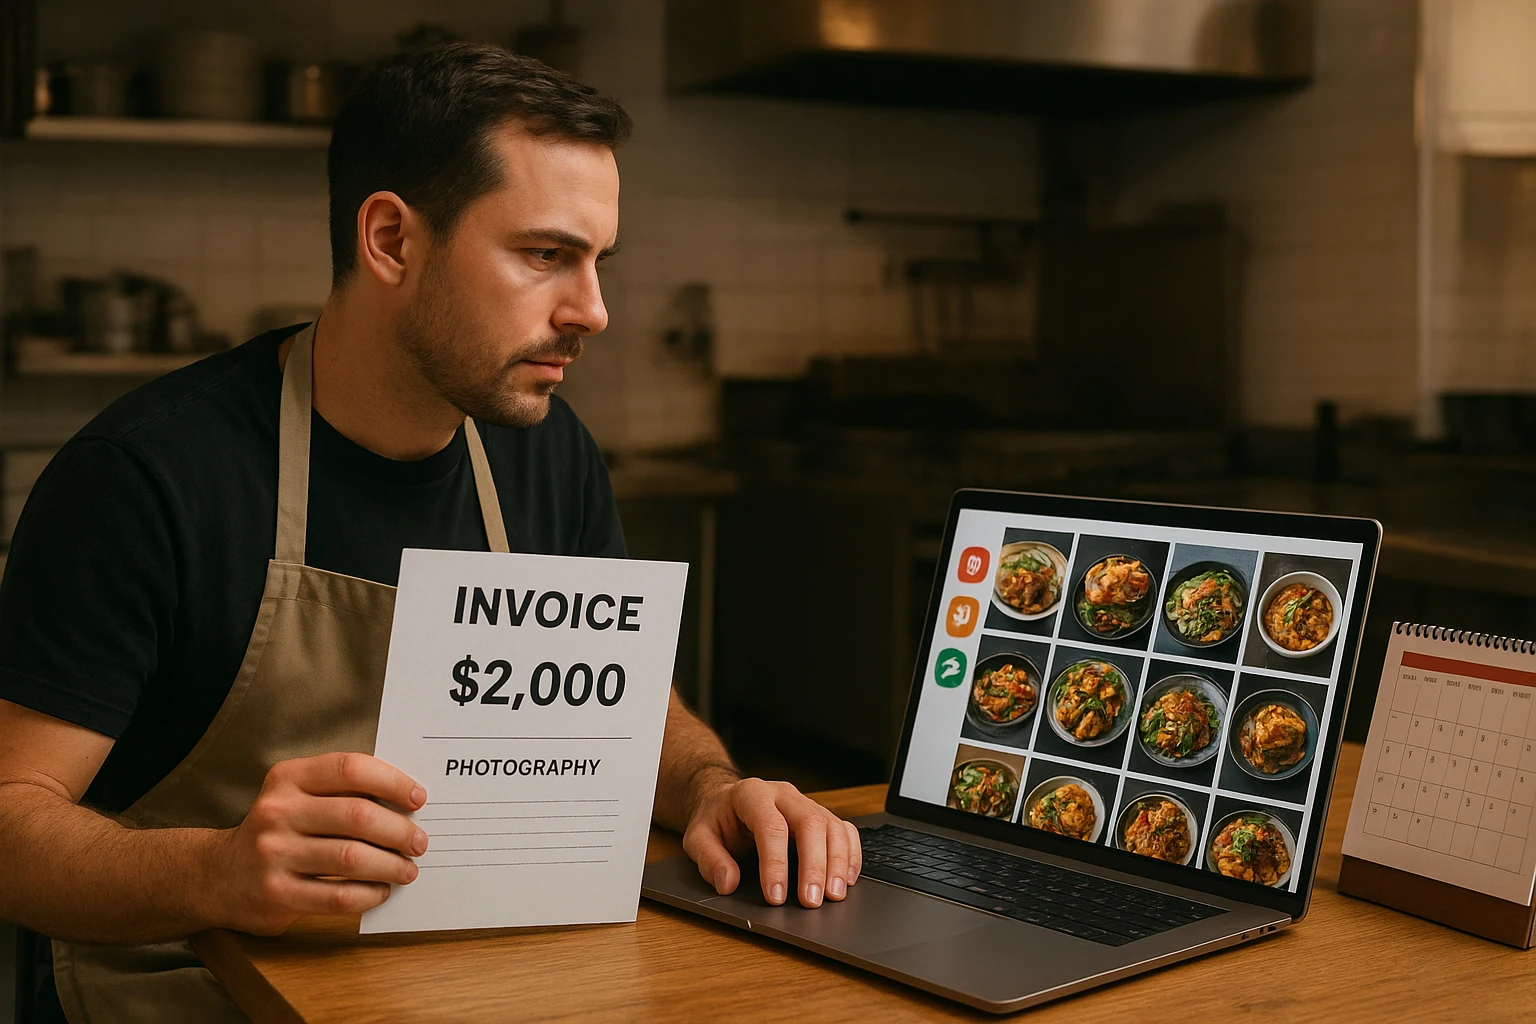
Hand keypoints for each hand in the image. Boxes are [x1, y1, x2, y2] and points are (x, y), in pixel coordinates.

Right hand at [208, 752, 428, 933]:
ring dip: (390, 865)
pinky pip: (337, 896)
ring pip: (351, 858)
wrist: (218, 875)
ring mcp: (273, 854)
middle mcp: (277, 812)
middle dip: (399, 830)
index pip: (349, 768)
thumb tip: (408, 801)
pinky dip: (368, 894)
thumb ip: (342, 791)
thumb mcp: (298, 796)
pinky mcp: (276, 894)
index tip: (419, 798)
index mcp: (288, 778)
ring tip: (408, 869)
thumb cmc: (280, 830)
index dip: (392, 782)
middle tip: (419, 842)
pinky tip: (381, 891)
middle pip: (357, 816)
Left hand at [681, 777, 861, 907]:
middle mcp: (783, 794)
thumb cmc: (716, 819)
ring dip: (838, 862)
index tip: (775, 896)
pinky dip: (851, 855)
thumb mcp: (698, 837)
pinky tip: (847, 880)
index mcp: (752, 794)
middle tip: (811, 901)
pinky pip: (845, 829)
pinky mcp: (820, 815)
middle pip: (810, 823)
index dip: (775, 863)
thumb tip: (728, 883)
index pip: (770, 826)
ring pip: (832, 825)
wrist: (727, 800)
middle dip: (814, 865)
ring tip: (834, 895)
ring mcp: (806, 803)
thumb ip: (709, 859)